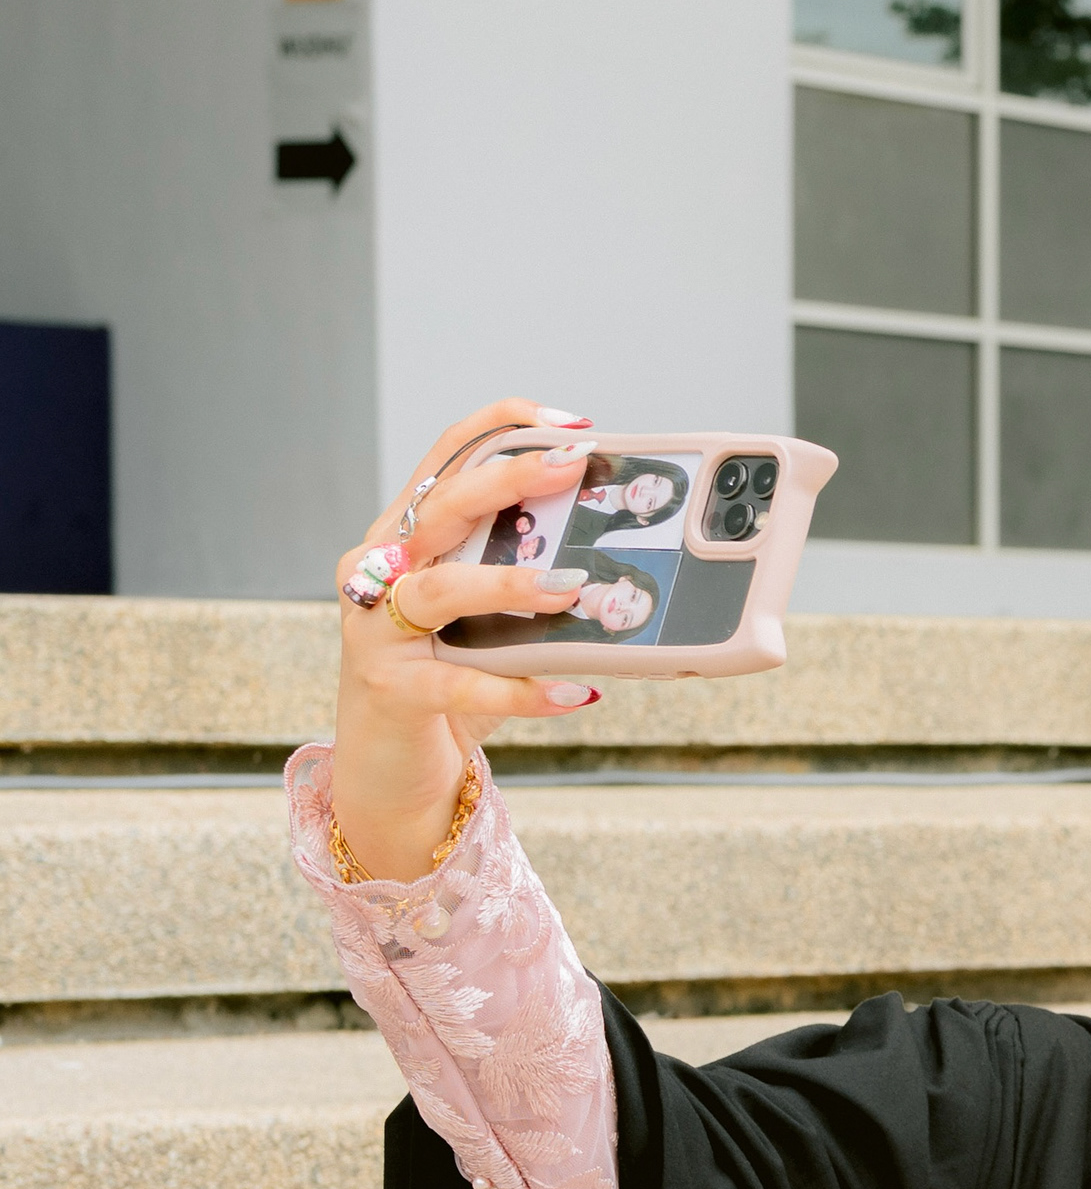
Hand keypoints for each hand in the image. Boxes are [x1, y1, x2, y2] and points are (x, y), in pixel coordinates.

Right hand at [333, 400, 619, 877]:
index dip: (501, 428)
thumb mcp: (489, 618)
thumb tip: (618, 560)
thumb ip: (527, 580)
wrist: (392, 763)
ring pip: (439, 590)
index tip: (572, 426)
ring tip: (571, 587)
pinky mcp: (392, 691)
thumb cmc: (447, 677)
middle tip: (573, 467)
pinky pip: (460, 684)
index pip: (446, 458)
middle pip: (442, 508)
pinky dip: (522, 690)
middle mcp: (378, 570)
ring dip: (508, 583)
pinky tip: (575, 693)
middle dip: (509, 480)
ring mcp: (374, 630)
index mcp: (403, 537)